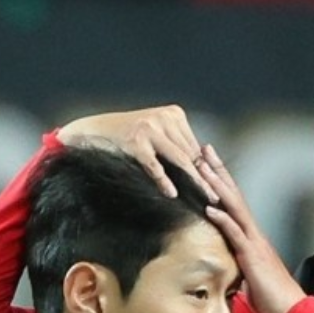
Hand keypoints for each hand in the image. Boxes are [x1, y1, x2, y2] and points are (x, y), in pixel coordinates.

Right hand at [57, 106, 217, 200]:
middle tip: (218, 197)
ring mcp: (150, 128)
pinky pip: (155, 166)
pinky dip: (164, 181)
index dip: (208, 168)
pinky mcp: (136, 141)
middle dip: (205, 177)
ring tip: (206, 198)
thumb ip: (177, 145)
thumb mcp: (157, 134)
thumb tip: (203, 167)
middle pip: (191, 154)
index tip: (220, 186)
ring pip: (179, 160)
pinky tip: (172, 194)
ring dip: (194, 181)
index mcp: (174, 114)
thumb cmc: (129, 137)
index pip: (196, 146)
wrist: (93, 130)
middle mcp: (164, 117)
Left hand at [198, 146, 306, 312]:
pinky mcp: (253, 258)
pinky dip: (223, 219)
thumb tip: (228, 268)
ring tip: (202, 166)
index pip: (235, 205)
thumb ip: (239, 268)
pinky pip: (236, 234)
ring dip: (218, 186)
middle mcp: (255, 235)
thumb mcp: (251, 280)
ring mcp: (255, 244)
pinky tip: (210, 207)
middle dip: (219, 172)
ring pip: (234, 208)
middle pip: (234, 197)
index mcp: (253, 239)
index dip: (222, 184)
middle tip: (203, 149)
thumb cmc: (274, 300)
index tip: (208, 165)